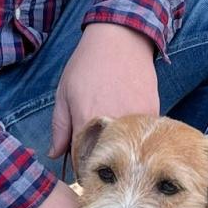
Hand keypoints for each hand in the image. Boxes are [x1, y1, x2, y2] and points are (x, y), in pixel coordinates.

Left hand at [48, 23, 159, 162]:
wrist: (121, 39)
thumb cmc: (88, 65)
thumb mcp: (64, 94)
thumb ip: (60, 128)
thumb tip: (54, 155)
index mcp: (87, 122)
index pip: (83, 163)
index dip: (81, 168)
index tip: (82, 168)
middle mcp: (113, 125)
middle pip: (108, 159)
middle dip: (102, 161)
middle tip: (99, 154)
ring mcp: (136, 120)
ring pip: (129, 148)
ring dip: (122, 149)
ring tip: (115, 138)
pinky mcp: (153, 113)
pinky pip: (144, 135)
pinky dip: (137, 136)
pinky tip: (130, 126)